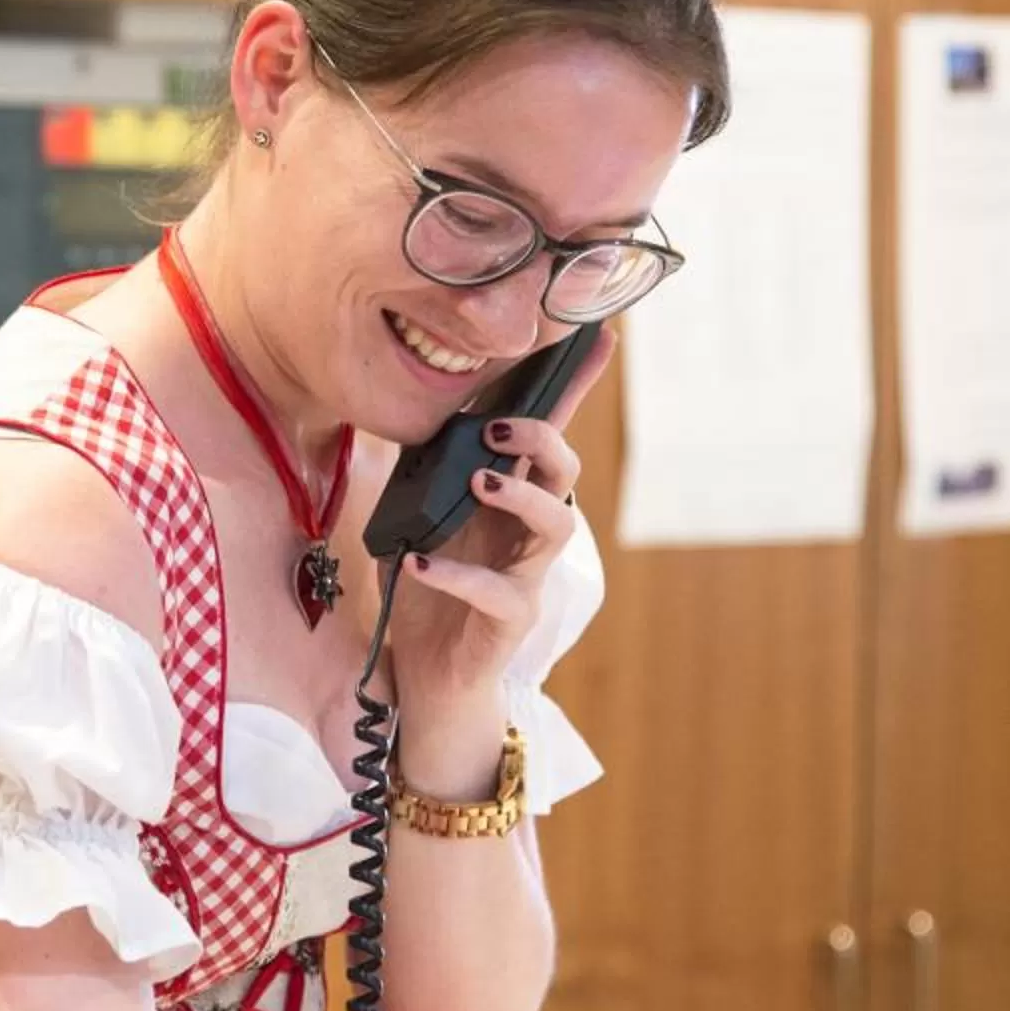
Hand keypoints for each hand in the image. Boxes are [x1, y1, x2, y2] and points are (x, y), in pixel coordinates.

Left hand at [385, 328, 610, 775]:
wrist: (428, 675)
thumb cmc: (430, 588)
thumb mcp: (421, 516)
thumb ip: (426, 469)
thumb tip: (411, 408)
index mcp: (510, 496)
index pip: (548, 433)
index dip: (574, 386)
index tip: (598, 335)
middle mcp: (528, 530)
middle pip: (565, 469)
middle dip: (540, 438)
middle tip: (495, 425)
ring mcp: (526, 575)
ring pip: (555, 523)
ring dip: (520, 495)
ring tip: (478, 480)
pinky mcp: (510, 620)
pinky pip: (496, 593)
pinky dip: (455, 575)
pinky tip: (418, 562)